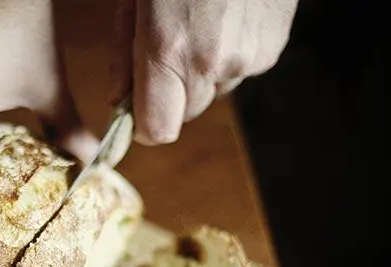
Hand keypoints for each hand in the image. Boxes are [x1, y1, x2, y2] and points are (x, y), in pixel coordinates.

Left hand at [110, 0, 297, 144]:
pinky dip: (228, 55)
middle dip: (171, 94)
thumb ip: (124, 55)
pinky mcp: (273, 46)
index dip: (143, 125)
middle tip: (166, 51)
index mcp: (169, 51)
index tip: (135, 111)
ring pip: (214, 91)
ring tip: (199, 24)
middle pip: (186, 113)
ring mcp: (248, 57)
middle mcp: (212, 63)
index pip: (157, 130)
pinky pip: (241, 70)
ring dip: (201, 73)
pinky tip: (225, 18)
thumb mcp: (134, 1)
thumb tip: (117, 101)